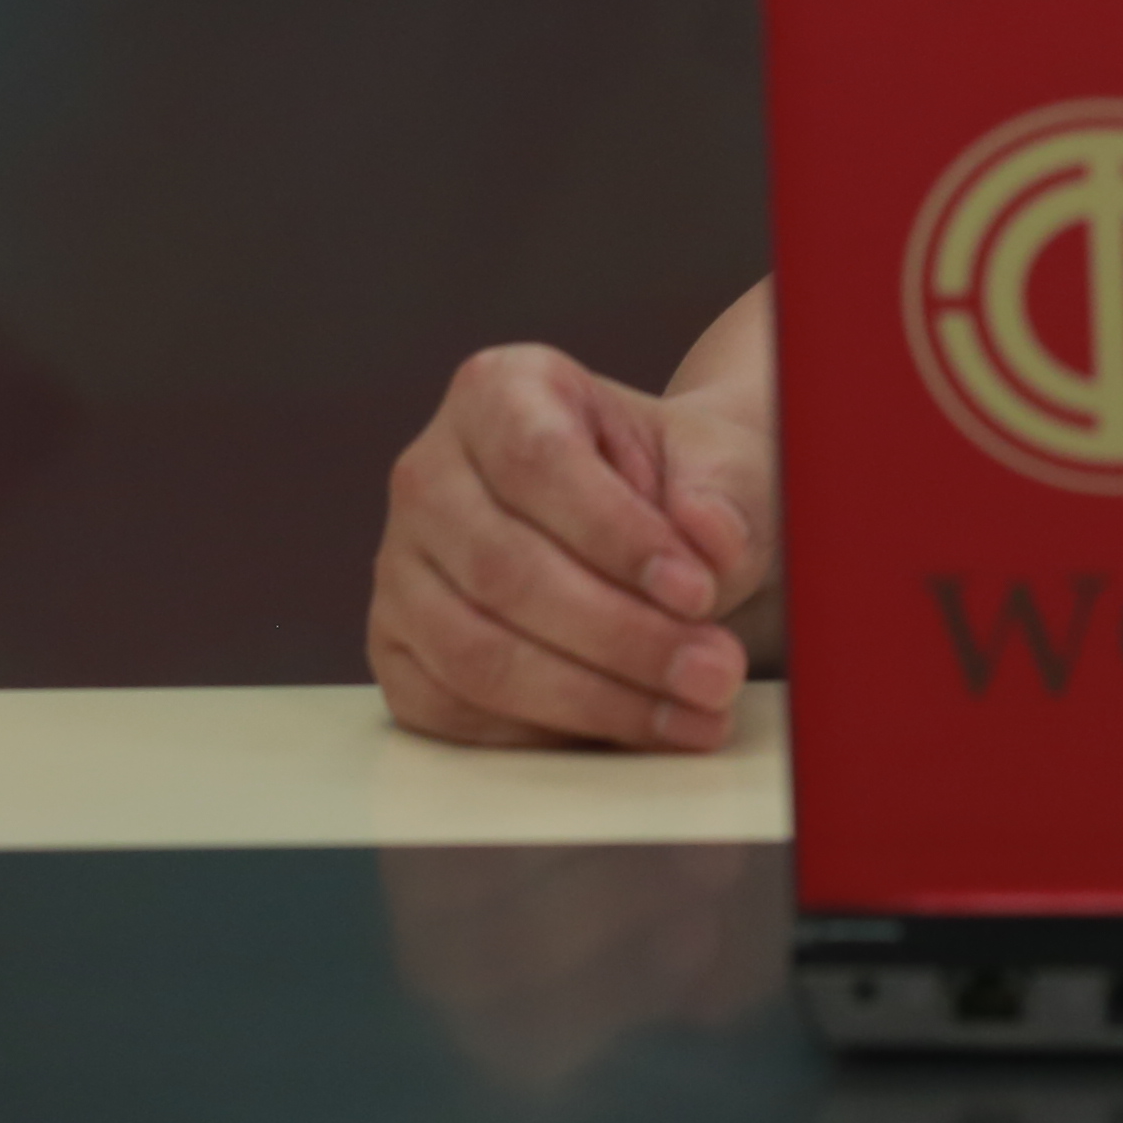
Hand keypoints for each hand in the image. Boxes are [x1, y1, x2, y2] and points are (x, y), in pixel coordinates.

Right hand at [372, 318, 776, 751]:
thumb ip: (723, 495)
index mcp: (499, 390)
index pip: (538, 462)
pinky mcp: (398, 648)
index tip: (698, 591)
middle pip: (505, 570)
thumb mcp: (723, 464)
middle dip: (621, 635)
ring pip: (476, 652)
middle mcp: (429, 474)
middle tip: (714, 673)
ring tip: (691, 714)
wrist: (653, 532)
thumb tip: (709, 536)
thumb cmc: (683, 484)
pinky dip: (546, 732)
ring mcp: (401, 566)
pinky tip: (628, 729)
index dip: (615, 535)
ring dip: (593, 698)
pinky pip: (455, 709)